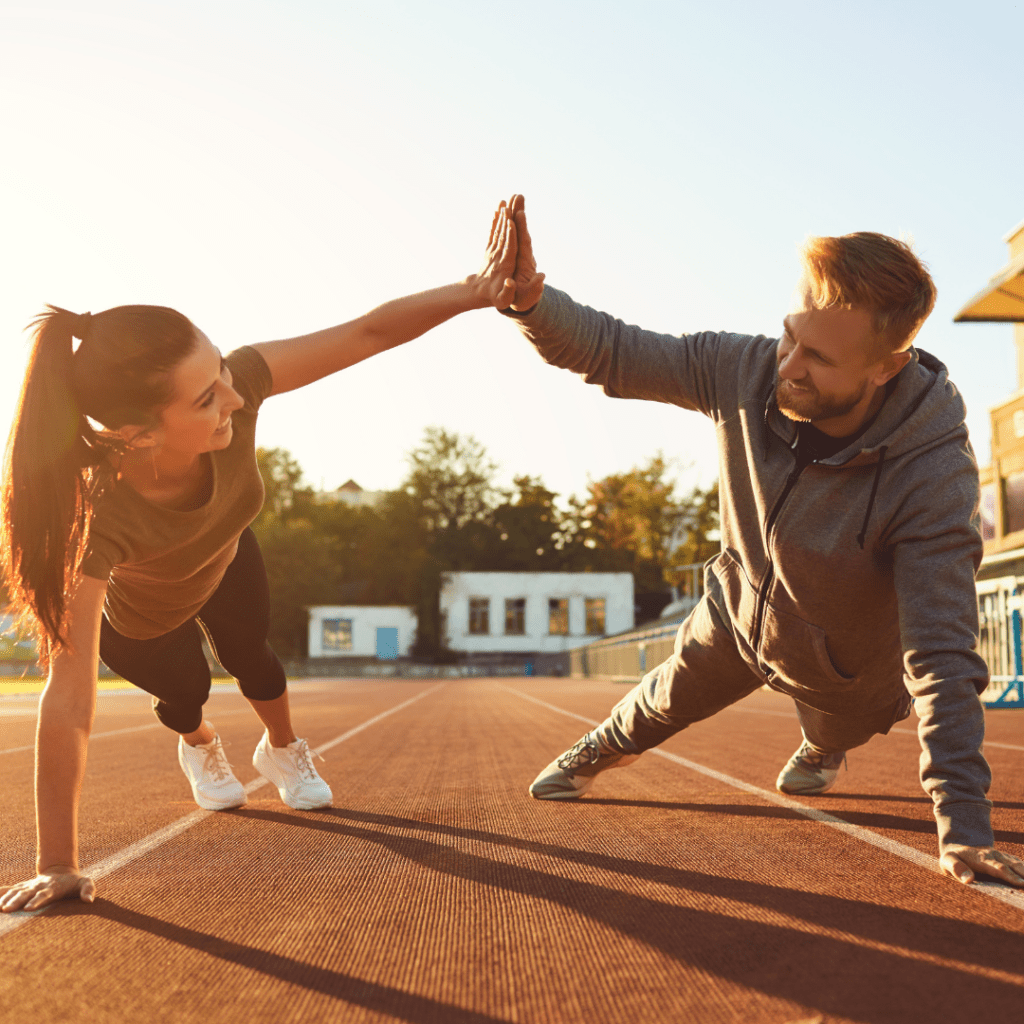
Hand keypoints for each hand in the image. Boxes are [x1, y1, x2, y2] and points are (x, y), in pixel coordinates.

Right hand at [0, 866, 95, 911]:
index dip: (37, 901)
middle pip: (26, 893)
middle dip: (17, 901)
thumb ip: (88, 889)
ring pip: (15, 891)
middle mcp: (38, 886)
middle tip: (7, 910)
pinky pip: (8, 889)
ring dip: (6, 899)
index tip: (29, 908)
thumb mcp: (85, 883)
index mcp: (53, 888)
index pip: (44, 894)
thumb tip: (89, 900)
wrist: (61, 871)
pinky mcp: (21, 887)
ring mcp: (28, 886)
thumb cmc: (73, 882)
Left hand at [470, 201, 517, 309]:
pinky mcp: (490, 249)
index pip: (509, 248)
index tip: (511, 222)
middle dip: (507, 220)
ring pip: (498, 231)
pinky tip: (497, 210)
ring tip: (504, 202)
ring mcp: (493, 251)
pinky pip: (493, 233)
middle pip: (504, 235)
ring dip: (501, 217)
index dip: (510, 235)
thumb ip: (507, 291)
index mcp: (504, 265)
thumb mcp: (502, 300)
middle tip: (510, 204)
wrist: (479, 293)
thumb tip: (510, 283)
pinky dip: (495, 221)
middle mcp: (498, 256)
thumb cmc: (495, 297)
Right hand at [507, 193, 544, 310]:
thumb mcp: (529, 296)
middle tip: (518, 195)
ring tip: (511, 196)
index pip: (525, 241)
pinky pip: (509, 233)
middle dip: (519, 212)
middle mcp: (523, 252)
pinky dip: (506, 221)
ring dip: (513, 212)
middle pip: (521, 229)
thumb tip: (542, 277)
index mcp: (526, 262)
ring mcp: (518, 250)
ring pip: (515, 228)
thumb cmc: (524, 299)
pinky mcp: (513, 250)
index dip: (522, 228)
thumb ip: (535, 288)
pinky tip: (502, 210)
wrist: (523, 297)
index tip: (520, 213)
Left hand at [940, 845, 1023, 886]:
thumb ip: (956, 868)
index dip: (1010, 876)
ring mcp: (1004, 858)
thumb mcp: (948, 861)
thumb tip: (968, 880)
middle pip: (1015, 866)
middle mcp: (996, 856)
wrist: (961, 846)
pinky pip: (1022, 866)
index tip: (1022, 884)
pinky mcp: (1010, 861)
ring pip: (1021, 865)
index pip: (998, 868)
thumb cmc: (954, 858)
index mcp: (981, 858)